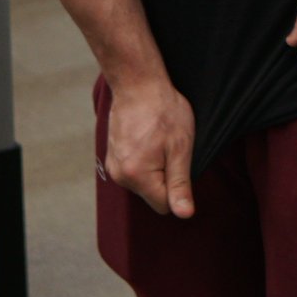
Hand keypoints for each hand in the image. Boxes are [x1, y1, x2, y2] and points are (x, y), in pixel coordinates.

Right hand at [105, 78, 195, 217]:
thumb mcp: (180, 146)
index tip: (179, 159)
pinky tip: (147, 136)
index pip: (164, 206)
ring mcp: (112, 165)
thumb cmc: (163, 110)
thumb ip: (180, 184)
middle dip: (165, 175)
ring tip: (157, 137)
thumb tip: (185, 215)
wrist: (137, 82)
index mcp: (137, 177)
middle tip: (169, 145)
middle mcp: (120, 175)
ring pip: (143, 181)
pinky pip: (134, 168)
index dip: (178, 186)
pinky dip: (143, 158)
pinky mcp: (111, 155)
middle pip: (152, 194)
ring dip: (154, 165)